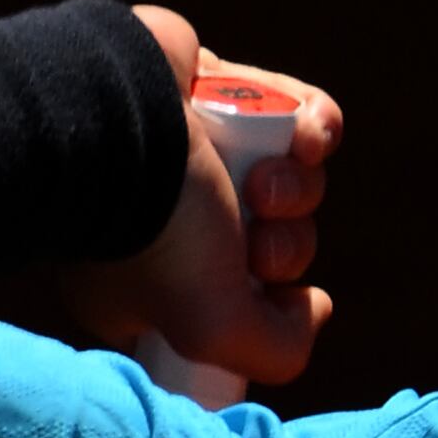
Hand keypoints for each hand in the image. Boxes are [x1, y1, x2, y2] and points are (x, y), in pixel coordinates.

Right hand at [58, 2, 340, 397]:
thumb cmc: (158, 231)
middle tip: (250, 237)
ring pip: (293, 184)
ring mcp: (199, 148)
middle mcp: (173, 216)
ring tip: (258, 179)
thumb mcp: (212, 330)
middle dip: (282, 245)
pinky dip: (314, 128)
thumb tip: (314, 309)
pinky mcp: (225, 89)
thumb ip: (275, 349)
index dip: (260, 305)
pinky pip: (306, 119)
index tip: (258, 299)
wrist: (122, 117)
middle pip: (274, 245)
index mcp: (152, 278)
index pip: (234, 305)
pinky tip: (299, 136)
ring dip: (293, 187)